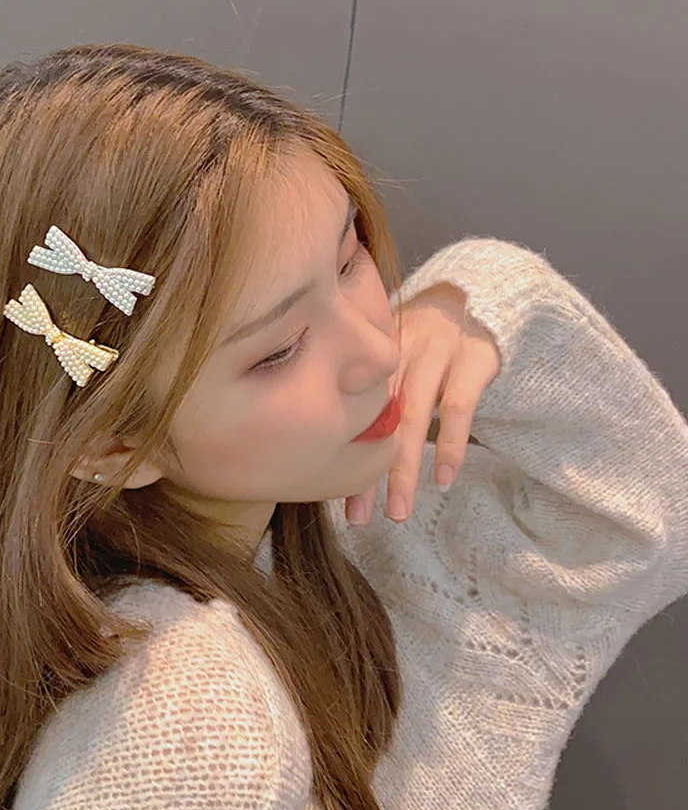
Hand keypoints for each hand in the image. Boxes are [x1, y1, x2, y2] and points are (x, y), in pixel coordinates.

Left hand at [344, 281, 500, 525]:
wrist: (478, 290)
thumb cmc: (424, 338)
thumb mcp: (391, 354)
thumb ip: (369, 390)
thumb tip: (336, 450)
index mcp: (371, 356)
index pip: (351, 412)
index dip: (342, 455)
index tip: (331, 496)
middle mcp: (398, 353)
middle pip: (376, 420)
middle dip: (366, 474)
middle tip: (358, 519)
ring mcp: (436, 353)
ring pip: (413, 418)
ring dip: (403, 470)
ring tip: (399, 512)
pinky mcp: (474, 357)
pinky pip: (459, 406)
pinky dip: (450, 445)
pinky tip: (443, 479)